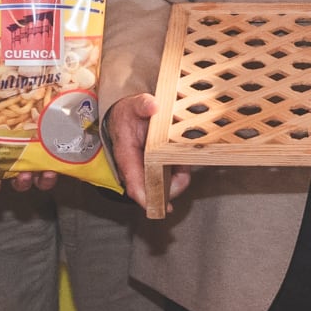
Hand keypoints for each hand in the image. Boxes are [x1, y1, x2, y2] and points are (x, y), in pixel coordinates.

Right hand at [108, 92, 187, 212]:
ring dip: (179, 177)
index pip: (135, 185)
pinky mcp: (157, 170)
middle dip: (174, 186)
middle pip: (155, 191)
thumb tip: (153, 106)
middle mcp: (136, 170)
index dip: (149, 197)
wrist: (126, 116)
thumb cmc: (128, 115)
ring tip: (183, 159)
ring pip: (167, 186)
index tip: (163, 205)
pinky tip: (182, 158)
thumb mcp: (133, 106)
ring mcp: (147, 172)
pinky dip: (180, 171)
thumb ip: (142, 105)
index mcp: (127, 158)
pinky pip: (172, 178)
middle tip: (184, 168)